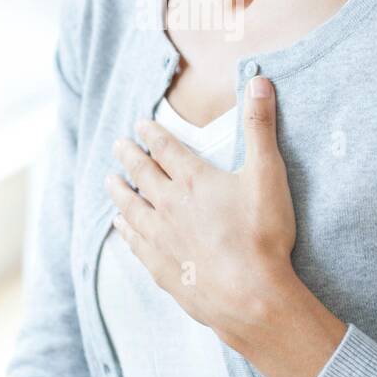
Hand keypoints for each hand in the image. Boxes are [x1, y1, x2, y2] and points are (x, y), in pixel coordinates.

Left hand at [104, 75, 297, 348]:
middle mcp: (170, 205)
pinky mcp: (161, 268)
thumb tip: (259, 80)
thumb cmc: (264, 235)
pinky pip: (135, 243)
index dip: (151, 133)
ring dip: (119, 191)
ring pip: (131, 207)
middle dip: (129, 156)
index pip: (165, 148)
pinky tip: (120, 226)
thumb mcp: (268, 173)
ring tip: (109, 181)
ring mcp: (161, 238)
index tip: (139, 124)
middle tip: (117, 145)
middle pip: (142, 174)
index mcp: (194, 179)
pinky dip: (125, 230)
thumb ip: (260, 126)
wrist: (251, 296)